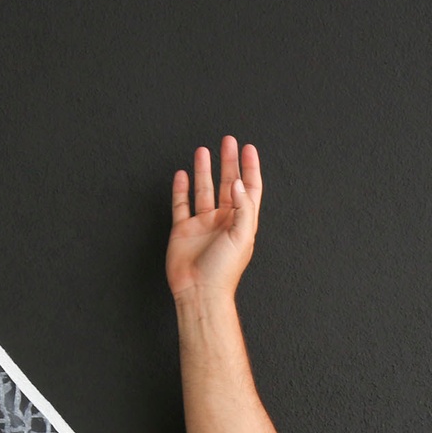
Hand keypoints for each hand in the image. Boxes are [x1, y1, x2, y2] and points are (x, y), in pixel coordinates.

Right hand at [166, 135, 261, 304]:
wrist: (199, 291)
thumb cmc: (223, 270)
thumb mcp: (242, 236)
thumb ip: (243, 208)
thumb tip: (238, 183)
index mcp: (241, 222)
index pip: (248, 189)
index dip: (250, 168)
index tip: (248, 149)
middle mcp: (223, 220)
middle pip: (227, 184)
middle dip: (229, 162)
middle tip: (228, 141)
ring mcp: (203, 224)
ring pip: (204, 190)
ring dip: (204, 170)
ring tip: (203, 150)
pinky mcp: (183, 230)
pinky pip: (181, 204)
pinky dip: (181, 189)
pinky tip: (182, 174)